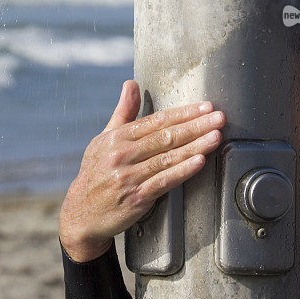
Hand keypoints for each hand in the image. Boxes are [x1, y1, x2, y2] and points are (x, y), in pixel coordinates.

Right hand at [59, 80, 225, 261]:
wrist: (81, 214)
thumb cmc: (96, 173)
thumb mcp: (104, 139)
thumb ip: (123, 112)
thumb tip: (131, 84)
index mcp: (117, 137)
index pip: (156, 120)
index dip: (183, 113)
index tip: (205, 106)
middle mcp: (122, 154)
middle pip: (166, 136)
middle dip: (196, 126)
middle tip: (218, 117)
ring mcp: (129, 176)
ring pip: (168, 157)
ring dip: (196, 146)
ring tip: (216, 137)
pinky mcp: (136, 197)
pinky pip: (164, 181)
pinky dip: (183, 170)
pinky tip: (199, 162)